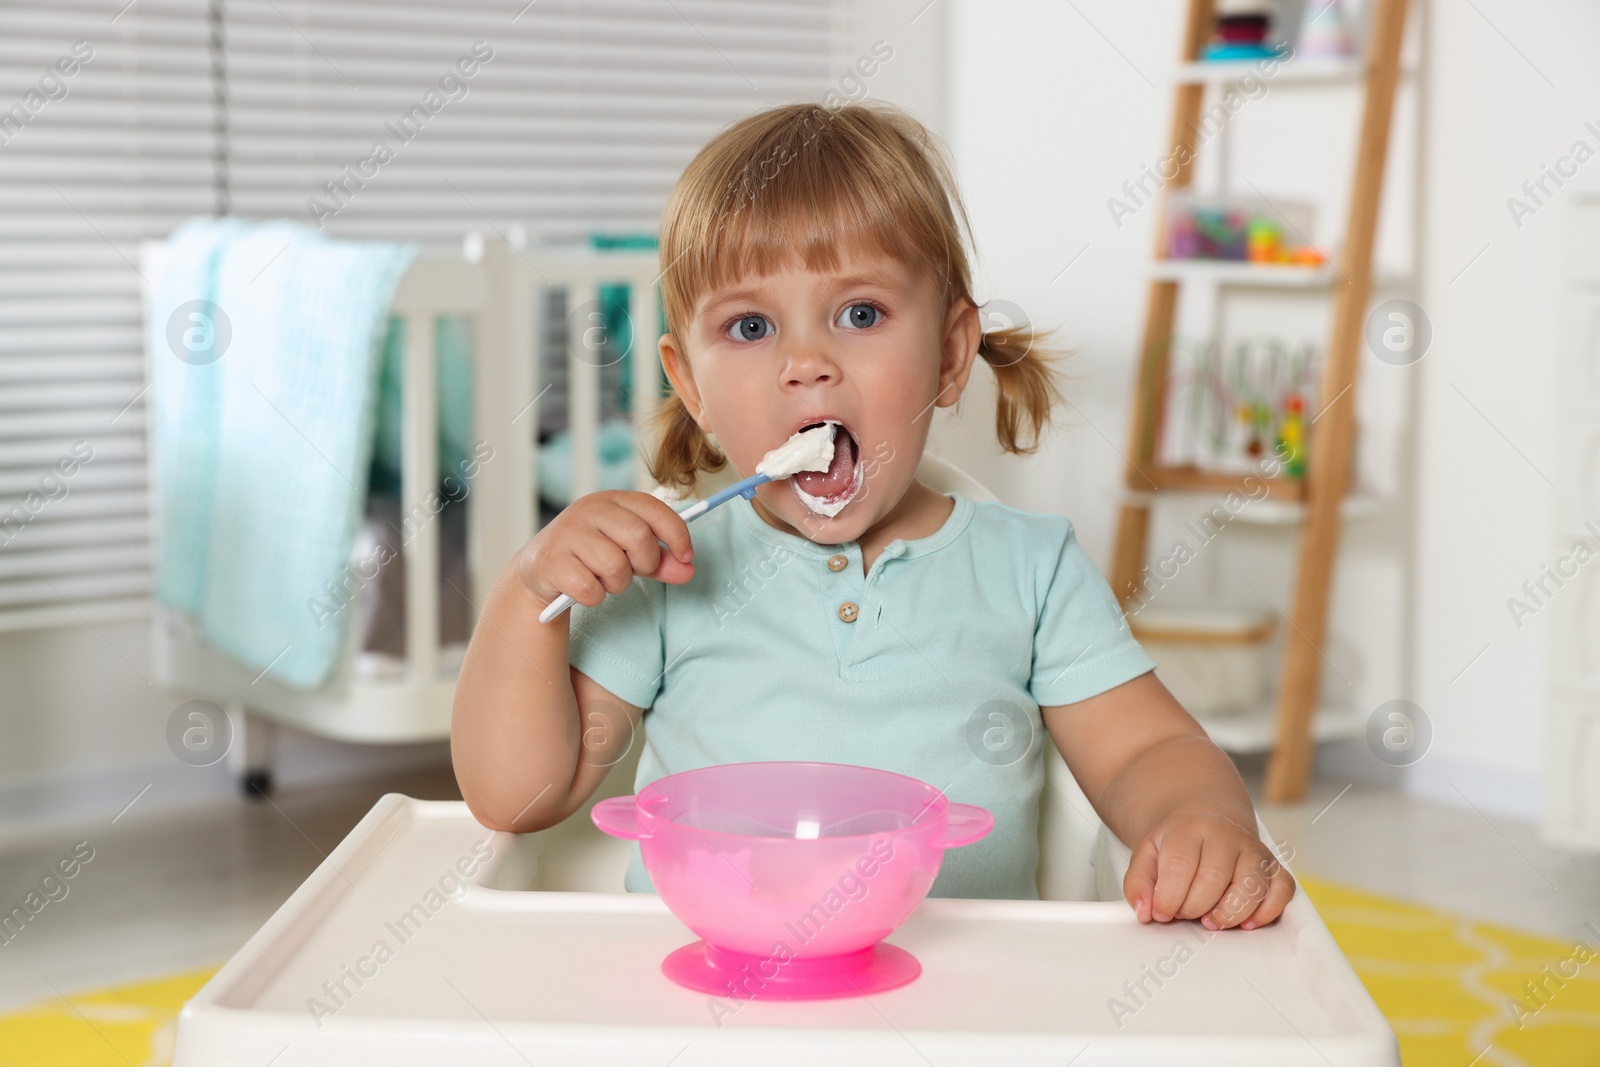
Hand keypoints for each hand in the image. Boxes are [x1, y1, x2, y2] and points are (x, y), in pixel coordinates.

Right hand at [514, 490, 694, 609]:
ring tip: (605, 580)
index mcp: (611, 500)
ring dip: (618, 583)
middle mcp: (588, 510)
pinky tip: (584, 589)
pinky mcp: (552, 562)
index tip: (686, 556)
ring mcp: (567, 534)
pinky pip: (590, 589)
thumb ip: (660, 560)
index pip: (654, 509)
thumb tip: (688, 569)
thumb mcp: (627, 551)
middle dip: (646, 563)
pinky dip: (594, 597)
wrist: (539, 570)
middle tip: (635, 571)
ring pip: (615, 567)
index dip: (677, 534)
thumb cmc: (591, 555)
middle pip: (638, 538)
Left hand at [1122, 811, 1294, 930]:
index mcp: (1189, 829)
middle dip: (1195, 907)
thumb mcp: (1147, 854)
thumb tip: (1146, 911)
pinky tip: (1246, 922)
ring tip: (1211, 921)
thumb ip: (1138, 883)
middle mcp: (1226, 836)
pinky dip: (1268, 911)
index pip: (1181, 865)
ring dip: (1230, 913)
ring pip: (1253, 884)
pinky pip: (1283, 889)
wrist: (1205, 818)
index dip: (1169, 897)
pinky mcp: (1273, 866)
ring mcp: (1253, 850)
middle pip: (1215, 877)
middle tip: (1184, 915)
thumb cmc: (1177, 843)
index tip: (1161, 913)